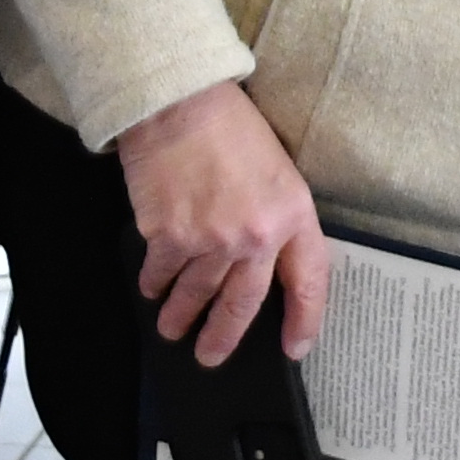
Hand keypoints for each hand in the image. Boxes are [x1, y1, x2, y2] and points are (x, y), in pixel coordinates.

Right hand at [118, 79, 327, 363]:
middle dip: (225, 337)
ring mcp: (211, 241)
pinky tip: (151, 287)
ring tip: (171, 327)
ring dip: (181, 317)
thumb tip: (262, 262)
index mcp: (293, 215)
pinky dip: (154, 284)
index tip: (297, 348)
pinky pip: (160, 275)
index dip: (305, 320)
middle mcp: (256, 237)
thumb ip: (277, 218)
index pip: (309, 282)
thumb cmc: (230, 127)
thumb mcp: (277, 171)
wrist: (180, 103)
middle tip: (211, 356)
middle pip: (244, 305)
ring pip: (197, 296)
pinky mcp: (169, 238)